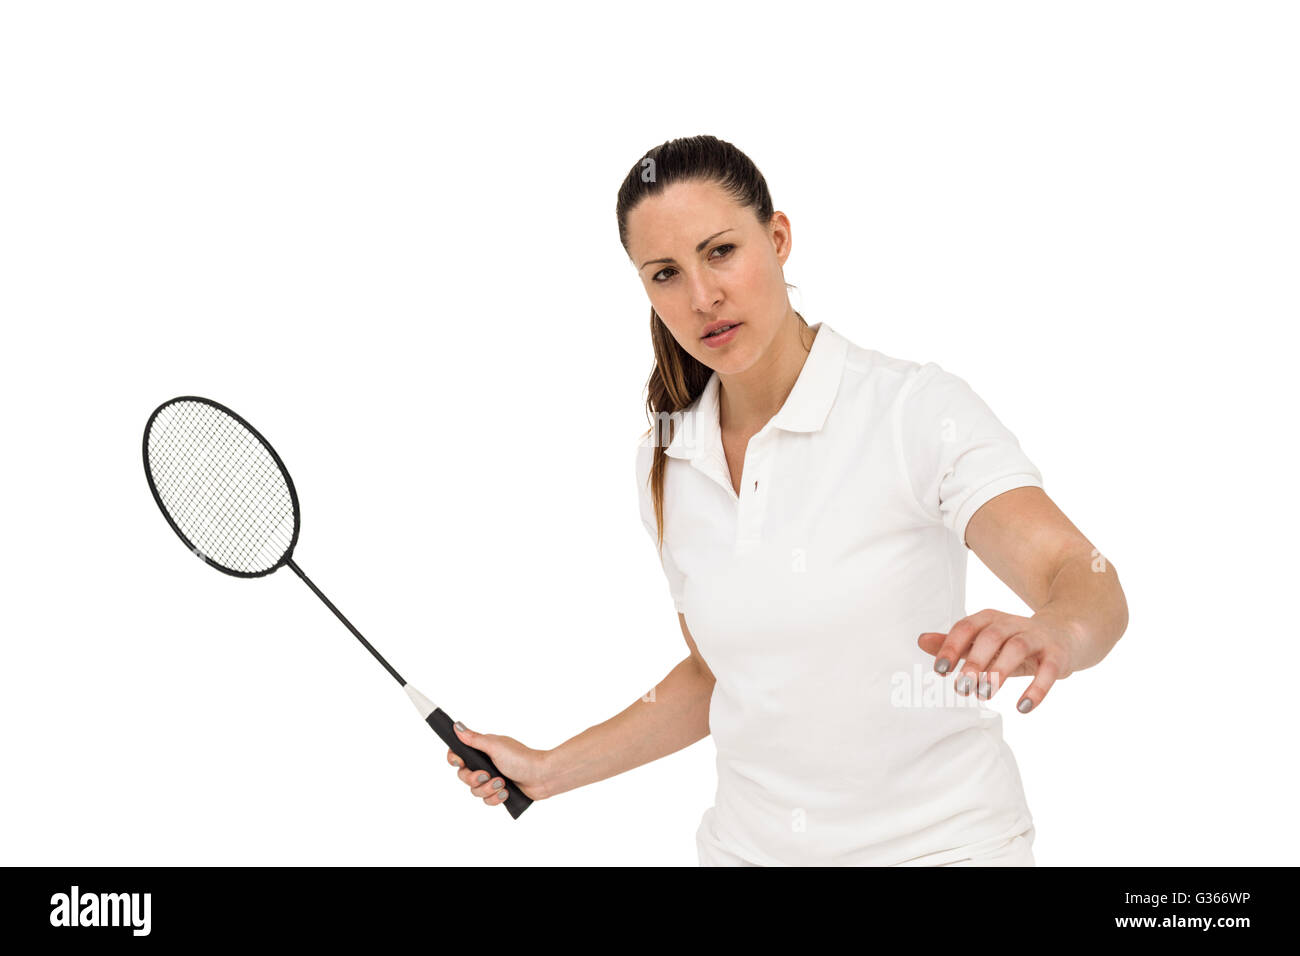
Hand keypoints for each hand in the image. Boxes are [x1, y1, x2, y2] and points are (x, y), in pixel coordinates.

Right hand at [446, 722, 550, 807]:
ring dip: (487, 789)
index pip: (459, 754)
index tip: (459, 762)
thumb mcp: (495, 746)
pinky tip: (506, 792)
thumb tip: (457, 726)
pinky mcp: (500, 791)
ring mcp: (493, 778)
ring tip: (502, 783)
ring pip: (475, 790)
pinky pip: (487, 800)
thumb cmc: (521, 758)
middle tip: (485, 775)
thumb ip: (474, 739)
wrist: (542, 776)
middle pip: (464, 776)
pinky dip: (496, 798)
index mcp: (483, 749)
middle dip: (473, 778)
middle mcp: (486, 763)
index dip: (455, 760)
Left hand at [916, 607, 1080, 712]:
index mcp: (990, 619)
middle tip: (962, 687)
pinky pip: (1049, 670)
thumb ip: (955, 643)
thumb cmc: (1015, 641)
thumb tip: (921, 641)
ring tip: (985, 695)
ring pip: (1017, 648)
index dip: (951, 646)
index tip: (940, 671)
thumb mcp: (984, 640)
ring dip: (1000, 671)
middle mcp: (1012, 623)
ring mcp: (1037, 637)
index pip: (966, 627)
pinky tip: (1022, 708)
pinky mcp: (1058, 655)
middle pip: (992, 636)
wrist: (1067, 633)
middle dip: (975, 661)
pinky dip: (1037, 689)